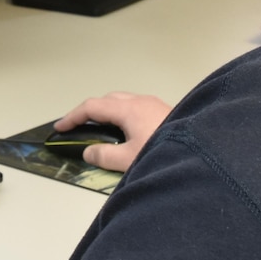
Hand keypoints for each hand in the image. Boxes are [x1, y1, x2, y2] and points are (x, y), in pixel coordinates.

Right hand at [54, 93, 171, 171]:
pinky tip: (127, 133)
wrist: (201, 149)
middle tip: (79, 127)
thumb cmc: (164, 152)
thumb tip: (89, 151)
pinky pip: (137, 108)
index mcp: (129, 109)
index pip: (92, 107)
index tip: (60, 127)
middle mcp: (141, 102)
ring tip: (100, 131)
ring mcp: (155, 105)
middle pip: (108, 100)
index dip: (73, 116)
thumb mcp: (129, 159)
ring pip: (124, 102)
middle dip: (90, 112)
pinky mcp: (166, 113)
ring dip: (108, 113)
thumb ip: (104, 156)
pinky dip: (123, 116)